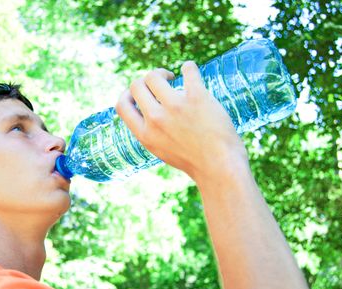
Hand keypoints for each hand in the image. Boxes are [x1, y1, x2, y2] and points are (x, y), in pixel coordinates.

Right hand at [115, 61, 247, 184]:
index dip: (127, 94)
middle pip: (136, 86)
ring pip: (155, 76)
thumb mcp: (162, 150)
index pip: (122, 105)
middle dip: (146, 80)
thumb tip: (149, 111)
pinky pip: (188, 70)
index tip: (140, 93)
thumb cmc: (194, 162)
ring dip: (162, 72)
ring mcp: (175, 107)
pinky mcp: (196, 97)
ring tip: (174, 77)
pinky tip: (190, 70)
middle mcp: (156, 119)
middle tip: (161, 83)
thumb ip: (152, 132)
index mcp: (145, 134)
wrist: (219, 167)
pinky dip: (188, 67)